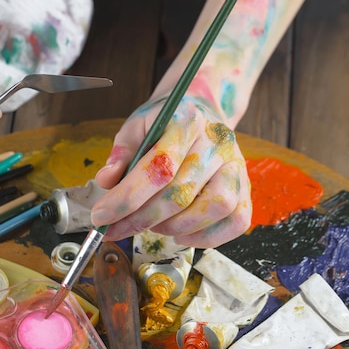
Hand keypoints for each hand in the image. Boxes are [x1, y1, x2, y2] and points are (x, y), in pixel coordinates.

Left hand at [92, 96, 251, 247]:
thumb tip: (106, 181)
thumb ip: (121, 153)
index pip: (158, 166)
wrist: (201, 112)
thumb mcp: (137, 127)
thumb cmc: (164, 124)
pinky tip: (179, 233)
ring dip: (175, 227)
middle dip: (141, 219)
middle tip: (116, 229)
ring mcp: (236, 165)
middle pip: (181, 193)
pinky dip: (206, 237)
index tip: (100, 216)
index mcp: (186, 120)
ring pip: (214, 208)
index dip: (127, 198)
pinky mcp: (247, 187)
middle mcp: (217, 141)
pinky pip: (237, 221)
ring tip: (152, 225)